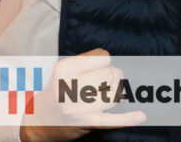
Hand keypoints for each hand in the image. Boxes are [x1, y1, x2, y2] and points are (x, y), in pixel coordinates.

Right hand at [20, 49, 145, 140]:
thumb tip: (118, 70)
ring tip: (100, 96)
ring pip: (114, 95)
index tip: (97, 70)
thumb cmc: (59, 88)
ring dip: (113, 94)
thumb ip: (91, 61)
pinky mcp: (85, 123)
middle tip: (101, 84)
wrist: (39, 120)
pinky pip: (110, 120)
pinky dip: (127, 119)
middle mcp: (69, 87)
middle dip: (112, 77)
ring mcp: (77, 107)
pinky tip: (140, 116)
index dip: (105, 64)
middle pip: (110, 75)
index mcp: (64, 69)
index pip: (104, 58)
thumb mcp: (66, 68)